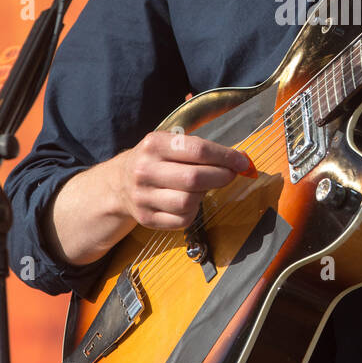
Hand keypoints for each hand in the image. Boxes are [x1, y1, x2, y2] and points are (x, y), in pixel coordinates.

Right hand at [114, 130, 254, 230]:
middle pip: (194, 178)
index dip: (225, 157)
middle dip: (221, 177)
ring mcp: (143, 196)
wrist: (120, 183)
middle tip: (230, 175)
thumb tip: (238, 160)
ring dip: (204, 195)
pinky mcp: (146, 218)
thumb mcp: (169, 143)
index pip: (198, 150)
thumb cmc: (156, 160)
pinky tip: (190, 202)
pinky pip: (182, 220)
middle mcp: (145, 170)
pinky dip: (193, 212)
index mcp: (154, 144)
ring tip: (203, 187)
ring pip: (188, 202)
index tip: (241, 162)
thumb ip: (200, 148)